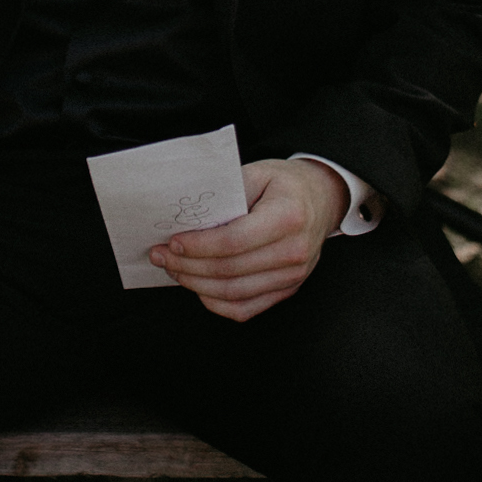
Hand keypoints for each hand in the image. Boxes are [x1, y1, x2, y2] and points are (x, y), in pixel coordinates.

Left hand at [150, 158, 347, 321]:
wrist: (321, 199)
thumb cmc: (285, 184)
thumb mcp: (258, 172)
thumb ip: (226, 193)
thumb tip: (187, 218)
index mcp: (288, 217)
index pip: (234, 241)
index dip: (199, 246)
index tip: (172, 242)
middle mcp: (295, 251)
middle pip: (230, 271)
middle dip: (187, 266)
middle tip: (160, 257)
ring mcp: (293, 276)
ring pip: (233, 293)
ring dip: (196, 284)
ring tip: (173, 270)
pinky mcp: (288, 289)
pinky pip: (245, 308)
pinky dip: (215, 303)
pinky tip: (197, 287)